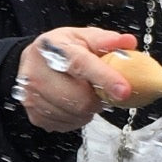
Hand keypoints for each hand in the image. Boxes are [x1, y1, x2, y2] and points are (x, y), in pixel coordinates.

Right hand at [11, 28, 137, 133]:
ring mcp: (32, 96)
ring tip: (84, 94)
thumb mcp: (82, 37)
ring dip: (88, 109)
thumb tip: (128, 42)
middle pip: (80, 99)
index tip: (124, 91)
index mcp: (53, 48)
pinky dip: (76, 118)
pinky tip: (73, 104)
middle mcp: (37, 72)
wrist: (33, 62)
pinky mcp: (34, 115)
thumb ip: (106, 40)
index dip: (105, 78)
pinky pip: (66, 125)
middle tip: (100, 90)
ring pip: (75, 115)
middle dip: (98, 98)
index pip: (81, 64)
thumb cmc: (62, 49)